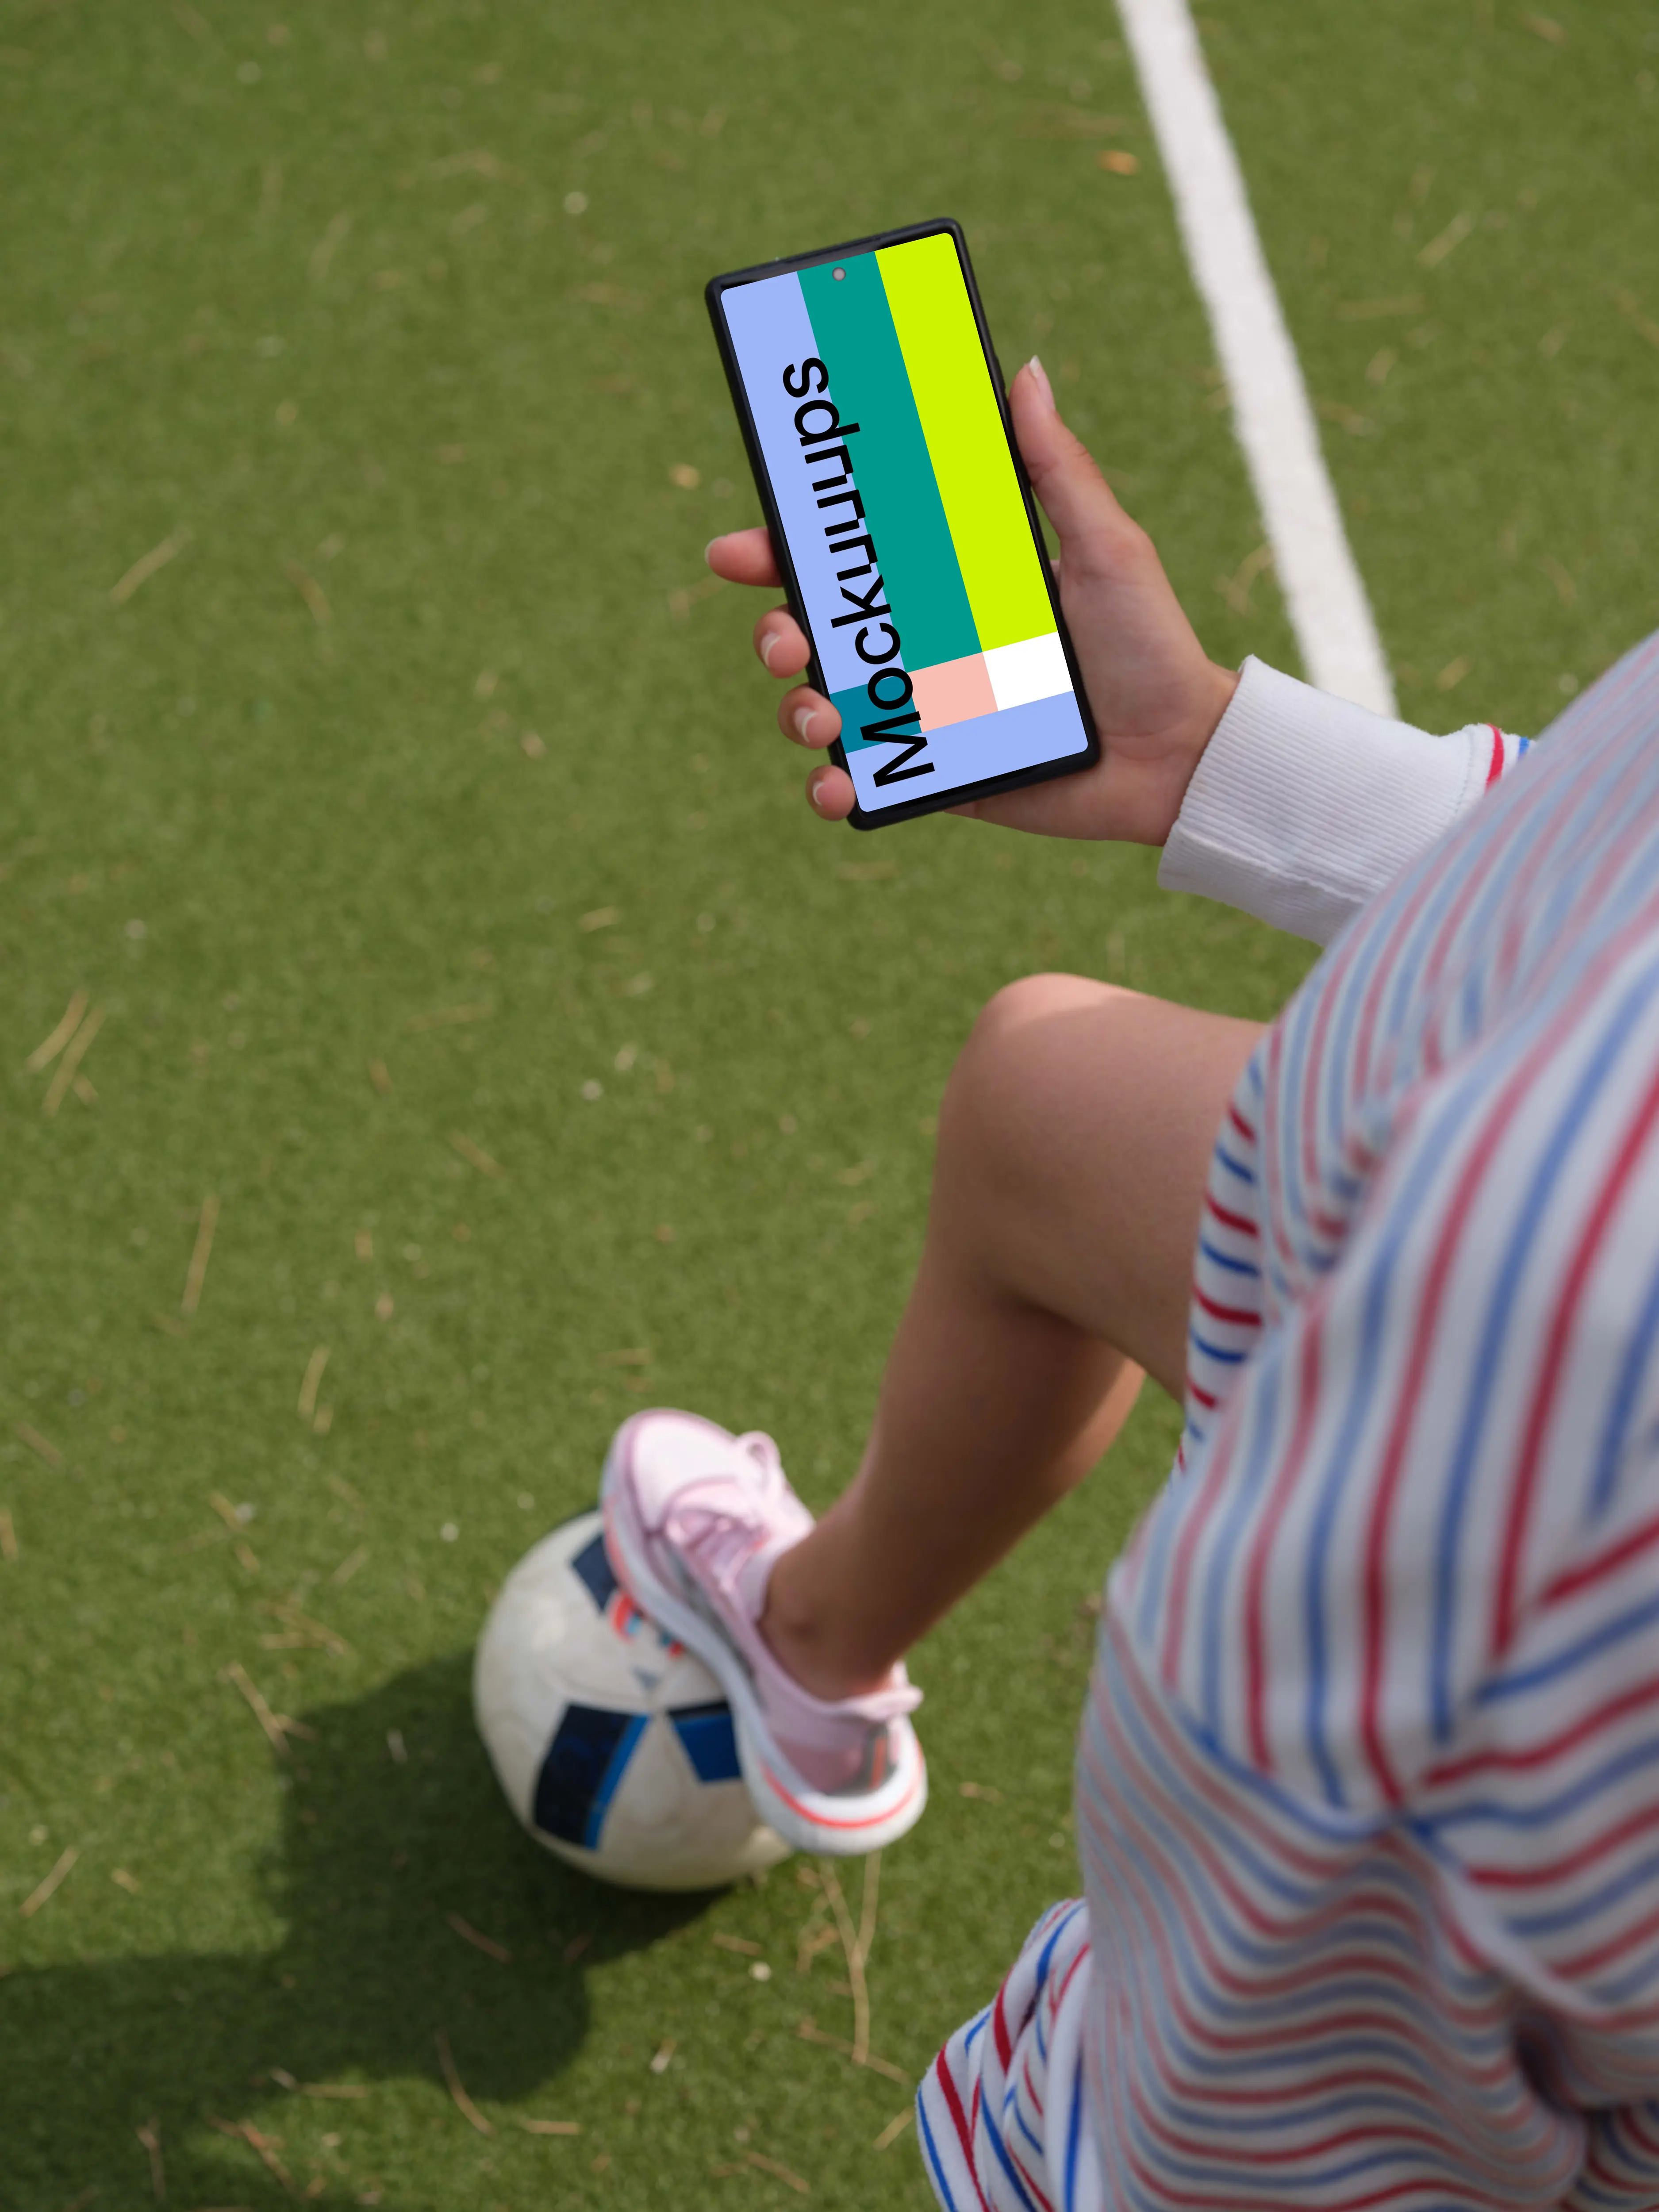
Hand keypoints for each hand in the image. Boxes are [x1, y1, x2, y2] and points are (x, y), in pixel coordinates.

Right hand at [706, 357, 1238, 842]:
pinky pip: (867, 783)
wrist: (1180, 753)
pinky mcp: (941, 777)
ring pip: (823, 708)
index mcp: (949, 583)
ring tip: (820, 720)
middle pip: (815, 631)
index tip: (740, 549)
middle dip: (776, 633)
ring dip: (798, 711)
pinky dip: (835, 789)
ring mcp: (926, 714)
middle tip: (787, 639)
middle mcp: (926, 646)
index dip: (782, 549)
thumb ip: (1056, 468)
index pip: (848, 558)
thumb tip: (1023, 373)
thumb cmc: (1151, 644)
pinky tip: (838, 787)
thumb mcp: (1109, 545)